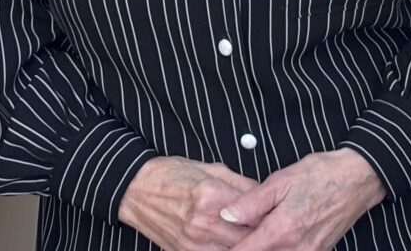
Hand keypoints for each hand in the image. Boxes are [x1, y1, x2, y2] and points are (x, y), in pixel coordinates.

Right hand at [118, 156, 260, 250]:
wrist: (135, 189)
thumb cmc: (171, 175)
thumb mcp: (211, 168)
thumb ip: (241, 184)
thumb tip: (264, 194)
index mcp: (212, 195)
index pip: (254, 212)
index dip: (268, 215)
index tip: (274, 214)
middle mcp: (203, 222)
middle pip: (248, 237)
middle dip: (261, 234)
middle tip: (268, 229)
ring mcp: (192, 242)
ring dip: (245, 245)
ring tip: (252, 239)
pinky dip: (225, 250)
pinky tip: (229, 243)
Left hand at [221, 148, 385, 249]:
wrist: (359, 179)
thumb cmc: (322, 174)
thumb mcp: (282, 180)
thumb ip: (251, 202)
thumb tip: (226, 216)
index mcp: (282, 231)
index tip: (215, 245)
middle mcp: (296, 249)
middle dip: (243, 249)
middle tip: (231, 238)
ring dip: (261, 249)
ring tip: (251, 237)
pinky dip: (278, 249)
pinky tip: (272, 237)